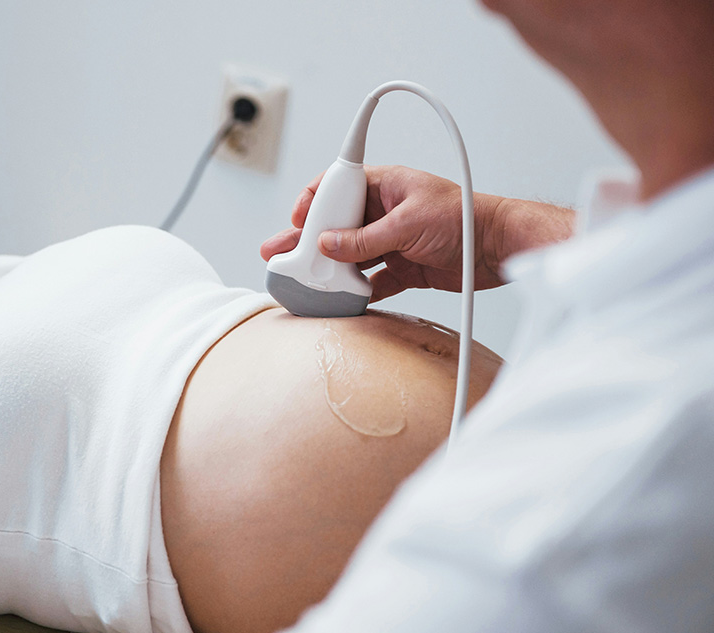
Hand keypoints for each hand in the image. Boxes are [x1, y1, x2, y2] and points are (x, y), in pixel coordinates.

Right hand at [260, 165, 574, 302]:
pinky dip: (355, 291)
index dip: (312, 203)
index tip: (297, 222)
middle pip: (334, 226)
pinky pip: (370, 280)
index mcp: (384, 186)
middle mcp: (383, 212)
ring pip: (348, 256)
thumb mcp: (408, 224)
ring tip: (304, 282)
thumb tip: (327, 246)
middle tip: (279, 254)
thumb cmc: (466, 218)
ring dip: (328, 270)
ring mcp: (391, 241)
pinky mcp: (402, 268)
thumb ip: (365, 239)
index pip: (337, 188)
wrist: (501, 249)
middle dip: (306, 241)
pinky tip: (340, 299)